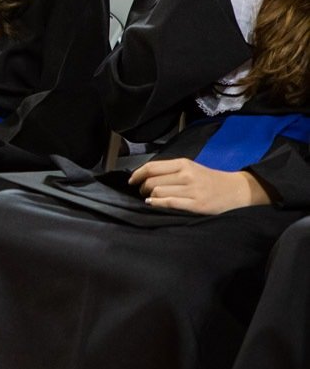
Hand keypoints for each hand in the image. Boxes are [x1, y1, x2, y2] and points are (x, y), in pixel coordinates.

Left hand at [128, 157, 269, 214]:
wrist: (237, 190)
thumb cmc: (210, 180)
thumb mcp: (191, 168)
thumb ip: (170, 171)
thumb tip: (144, 177)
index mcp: (183, 164)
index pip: (151, 167)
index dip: (137, 174)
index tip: (131, 181)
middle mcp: (186, 175)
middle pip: (151, 181)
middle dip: (142, 187)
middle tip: (143, 192)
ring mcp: (191, 190)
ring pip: (157, 191)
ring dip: (149, 196)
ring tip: (150, 198)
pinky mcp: (196, 205)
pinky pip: (169, 203)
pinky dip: (156, 203)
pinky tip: (153, 203)